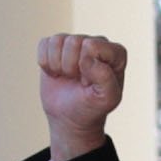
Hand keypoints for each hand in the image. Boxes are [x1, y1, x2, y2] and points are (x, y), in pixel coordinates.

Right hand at [37, 33, 125, 160]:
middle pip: (73, 42)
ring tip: (68, 77)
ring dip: (58, 66)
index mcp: (116, 53)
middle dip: (70, 67)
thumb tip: (86, 58)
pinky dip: (45, 63)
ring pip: (57, 41)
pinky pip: (44, 44)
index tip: (90, 84)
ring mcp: (76, 42)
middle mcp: (97, 42)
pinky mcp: (57, 46)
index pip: (92, 46)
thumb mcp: (106, 100)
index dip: (86, 68)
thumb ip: (105, 79)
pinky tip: (56, 73)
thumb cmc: (91, 108)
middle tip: (78, 82)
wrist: (69, 119)